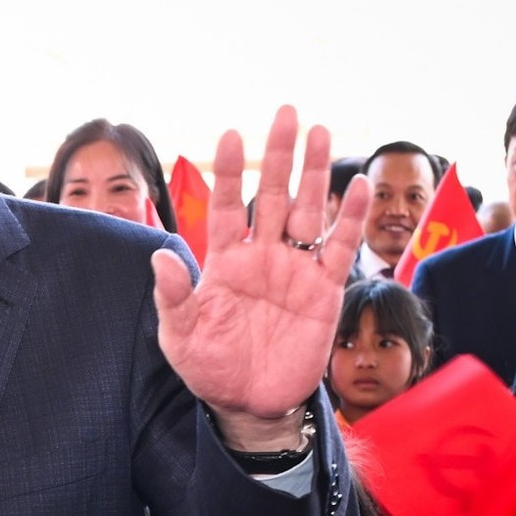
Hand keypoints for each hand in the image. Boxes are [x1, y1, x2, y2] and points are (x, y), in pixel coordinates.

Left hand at [152, 106, 365, 449]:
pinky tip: (356, 187)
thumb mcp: (179, 334)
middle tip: (286, 112)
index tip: (229, 134)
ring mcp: (294, 270)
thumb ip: (173, 295)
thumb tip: (160, 257)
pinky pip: (338, 249)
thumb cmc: (209, 366)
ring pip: (307, 211)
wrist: (248, 404)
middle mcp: (261, 256)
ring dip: (314, 173)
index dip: (227, 171)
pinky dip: (349, 219)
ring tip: (321, 132)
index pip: (224, 206)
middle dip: (278, 155)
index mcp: (223, 261)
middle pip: (271, 195)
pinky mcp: (323, 291)